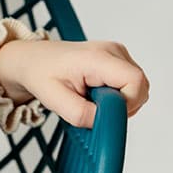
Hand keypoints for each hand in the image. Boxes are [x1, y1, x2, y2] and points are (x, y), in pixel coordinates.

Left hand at [0, 37, 149, 128]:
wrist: (32, 60)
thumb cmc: (40, 73)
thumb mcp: (54, 100)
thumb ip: (82, 115)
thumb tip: (105, 121)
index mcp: (97, 57)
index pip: (135, 81)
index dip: (127, 104)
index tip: (105, 111)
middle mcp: (112, 50)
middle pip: (140, 86)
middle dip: (122, 105)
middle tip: (93, 105)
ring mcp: (116, 53)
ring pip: (137, 88)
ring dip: (118, 101)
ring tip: (91, 97)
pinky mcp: (117, 59)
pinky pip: (130, 85)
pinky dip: (117, 95)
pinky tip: (96, 92)